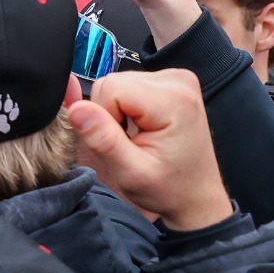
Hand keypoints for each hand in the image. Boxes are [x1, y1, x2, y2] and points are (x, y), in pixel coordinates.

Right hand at [68, 69, 233, 231]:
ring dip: (118, 111)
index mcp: (173, 100)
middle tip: (129, 143)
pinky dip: (128, 107)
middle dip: (110, 114)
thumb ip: (103, 139)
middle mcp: (177, 80)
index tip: (122, 142)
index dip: (104, 117)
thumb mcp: (131, 173)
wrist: (197, 194)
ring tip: (138, 137)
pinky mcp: (172, 81)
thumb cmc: (169, 188)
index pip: (109, 88)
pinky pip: (130, 85)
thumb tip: (76, 109)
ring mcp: (177, 78)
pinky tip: (144, 127)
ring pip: (118, 83)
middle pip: (112, 83)